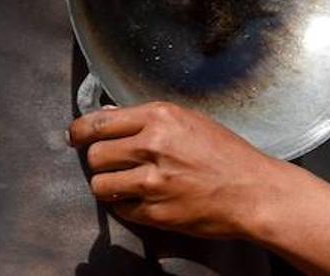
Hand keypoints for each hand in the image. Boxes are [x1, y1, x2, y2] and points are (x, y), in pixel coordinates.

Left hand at [67, 101, 286, 240]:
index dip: (80, 131)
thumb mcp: (191, 121)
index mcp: (161, 117)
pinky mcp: (154, 213)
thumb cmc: (227, 154)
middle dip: (101, 160)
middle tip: (116, 163)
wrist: (253, 191)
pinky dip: (127, 205)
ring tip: (129, 183)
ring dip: (109, 185)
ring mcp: (152, 183)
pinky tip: (147, 198)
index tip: (76, 136)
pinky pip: (120, 208)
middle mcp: (153, 146)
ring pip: (100, 184)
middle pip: (95, 155)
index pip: (98, 123)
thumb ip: (148, 119)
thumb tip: (105, 117)